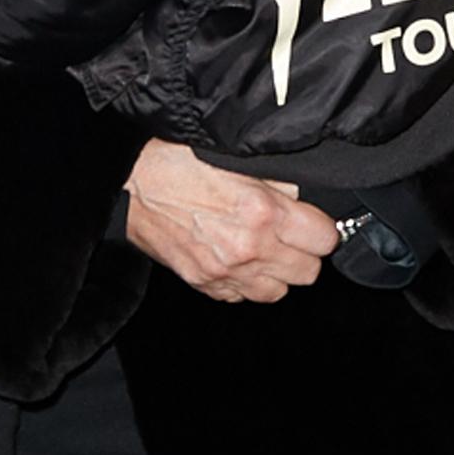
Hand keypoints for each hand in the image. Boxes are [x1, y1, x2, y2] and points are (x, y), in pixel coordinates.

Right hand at [123, 139, 338, 303]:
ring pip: (278, 292)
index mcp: (262, 212)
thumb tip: (300, 196)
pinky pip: (242, 296)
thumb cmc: (177, 162)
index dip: (320, 227)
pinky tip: (234, 257)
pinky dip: (244, 281)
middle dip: (303, 252)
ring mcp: (225, 272)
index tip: (310, 220)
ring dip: (276, 272)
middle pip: (309, 273)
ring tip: (262, 247)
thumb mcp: (234, 158)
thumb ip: (275, 181)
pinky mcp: (204, 284)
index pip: (324, 239)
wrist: (129, 184)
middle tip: (287, 233)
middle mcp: (248, 248)